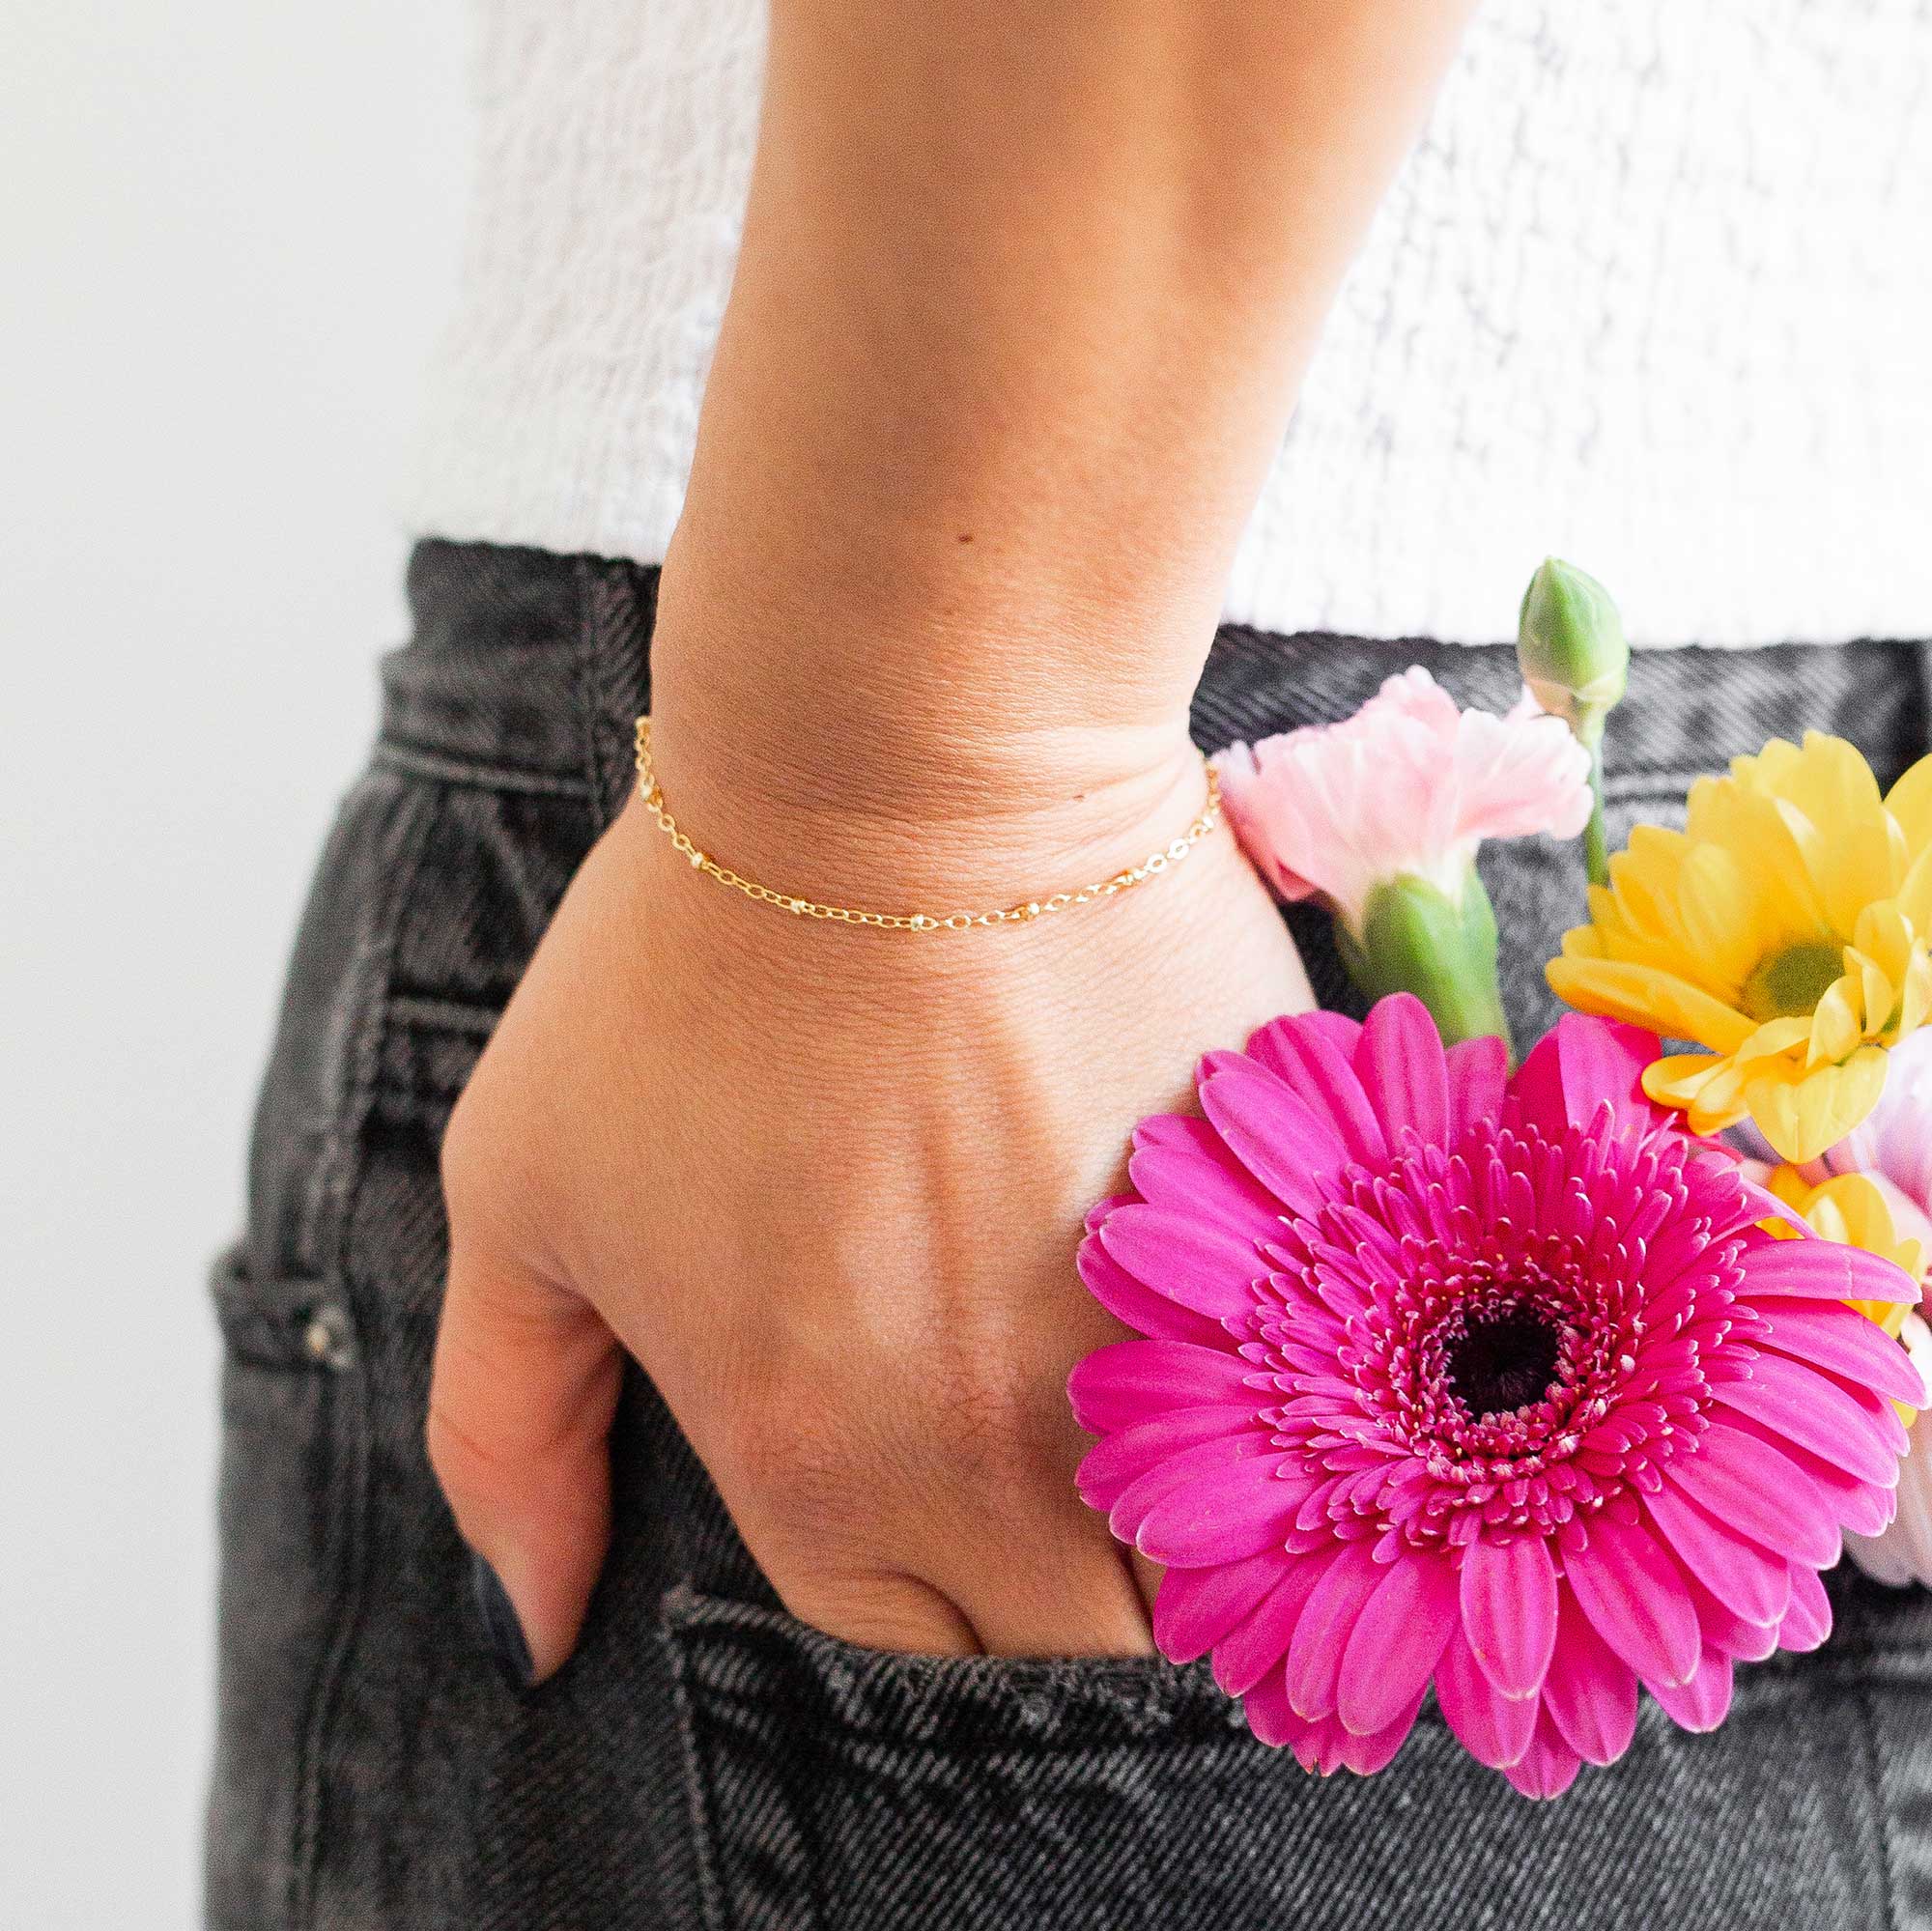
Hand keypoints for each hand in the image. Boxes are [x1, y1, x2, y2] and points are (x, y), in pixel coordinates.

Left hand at [428, 727, 1310, 1674]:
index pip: (900, 1671)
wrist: (905, 762)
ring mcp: (1161, 1343)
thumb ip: (510, 1438)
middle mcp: (1004, 1451)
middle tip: (1054, 1503)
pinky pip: (1310, 1384)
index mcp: (819, 1465)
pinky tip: (1255, 1322)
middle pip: (1078, 1657)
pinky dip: (1286, 1391)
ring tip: (1168, 1432)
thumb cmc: (690, 964)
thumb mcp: (519, 1193)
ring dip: (1199, 1531)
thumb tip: (529, 1628)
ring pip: (1219, 1551)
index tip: (927, 1543)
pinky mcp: (1273, 1229)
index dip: (914, 1624)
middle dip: (1067, 1623)